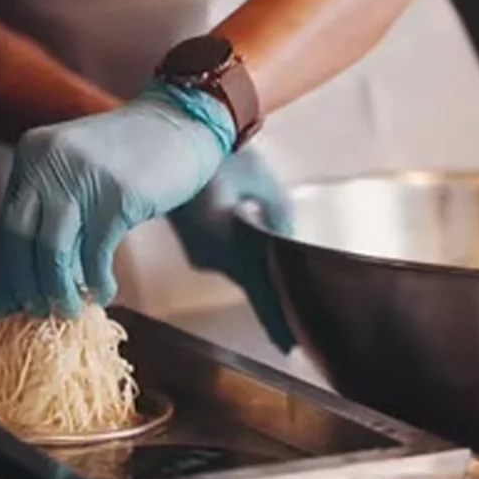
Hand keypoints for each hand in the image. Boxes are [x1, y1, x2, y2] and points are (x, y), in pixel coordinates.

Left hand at [0, 82, 236, 316]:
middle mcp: (51, 162)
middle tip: (35, 312)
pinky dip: (96, 280)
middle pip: (20, 237)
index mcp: (34, 153)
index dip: (9, 266)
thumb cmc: (131, 151)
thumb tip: (34, 266)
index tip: (13, 298)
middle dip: (25, 283)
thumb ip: (53, 198)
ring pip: (52, 250)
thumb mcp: (78, 162)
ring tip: (68, 310)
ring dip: (57, 290)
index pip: (7, 220)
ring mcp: (85, 178)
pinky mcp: (119, 196)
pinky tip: (103, 291)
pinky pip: (96, 252)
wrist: (181, 121)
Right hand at [168, 148, 296, 352]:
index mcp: (227, 240)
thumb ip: (279, 215)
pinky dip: (242, 259)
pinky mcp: (195, 244)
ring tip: (286, 283)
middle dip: (273, 298)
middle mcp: (209, 254)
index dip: (276, 320)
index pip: (258, 290)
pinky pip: (224, 259)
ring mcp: (199, 251)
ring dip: (259, 275)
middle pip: (249, 285)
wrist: (180, 131)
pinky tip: (258, 250)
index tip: (291, 346)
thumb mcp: (262, 180)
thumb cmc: (226, 152)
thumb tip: (285, 245)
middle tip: (298, 320)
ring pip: (237, 271)